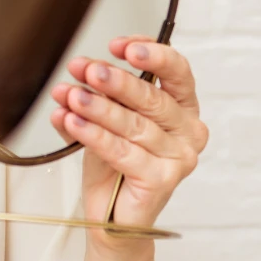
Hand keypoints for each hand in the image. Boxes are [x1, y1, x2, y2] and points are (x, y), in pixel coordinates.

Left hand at [49, 35, 208, 256]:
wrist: (111, 215)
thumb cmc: (115, 164)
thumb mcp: (106, 118)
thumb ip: (97, 93)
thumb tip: (78, 73)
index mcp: (183, 108)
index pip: (177, 72)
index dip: (150, 53)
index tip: (118, 46)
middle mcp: (189, 131)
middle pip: (153, 97)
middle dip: (115, 81)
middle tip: (86, 69)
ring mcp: (180, 158)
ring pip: (134, 124)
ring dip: (98, 106)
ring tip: (71, 95)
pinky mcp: (162, 180)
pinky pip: (123, 151)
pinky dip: (94, 135)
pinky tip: (73, 122)